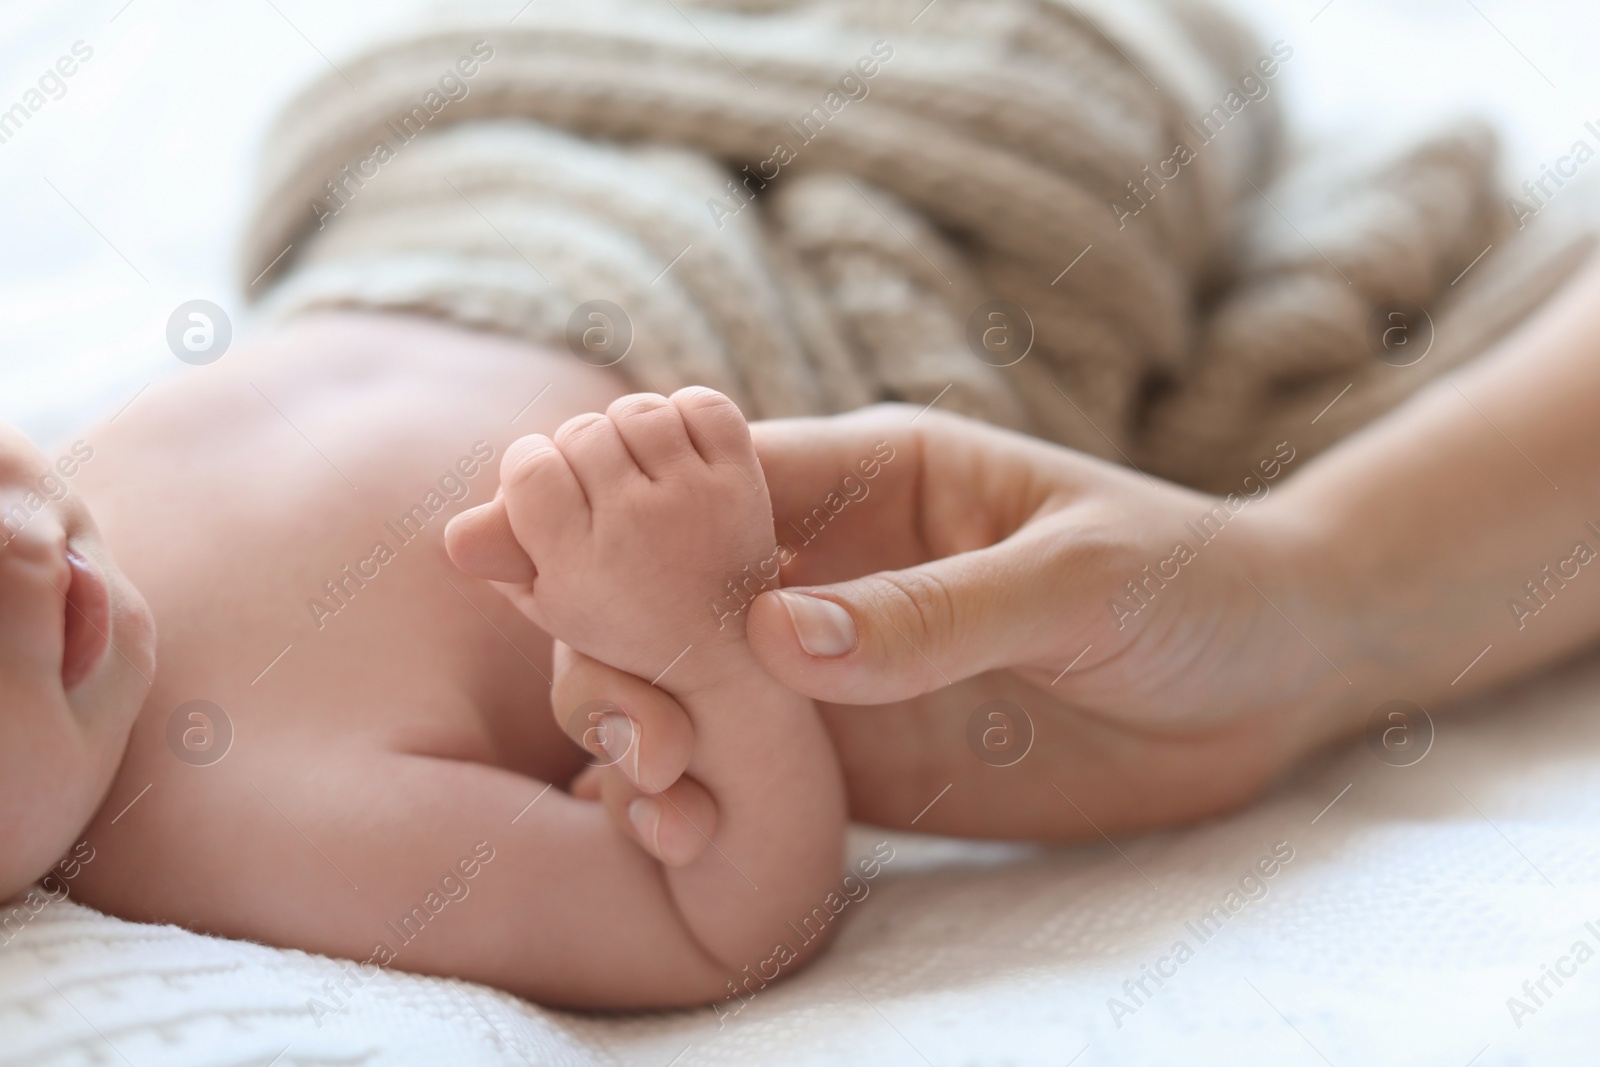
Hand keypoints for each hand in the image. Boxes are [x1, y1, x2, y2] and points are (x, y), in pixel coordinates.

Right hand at [539, 404, 1360, 842]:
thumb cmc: (1191, 583)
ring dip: (647, 726)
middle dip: (610, 639)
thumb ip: (933, 611)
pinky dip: (703, 795)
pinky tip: (675, 833)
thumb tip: (772, 635)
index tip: (493, 539)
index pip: (715, 479)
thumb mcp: (1079, 577)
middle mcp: (838, 566)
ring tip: (652, 793)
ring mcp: (845, 665)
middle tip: (615, 724)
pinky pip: (760, 768)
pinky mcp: (869, 752)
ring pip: (697, 684)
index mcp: (878, 478)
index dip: (605, 508)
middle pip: (673, 589)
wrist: (1275, 676)